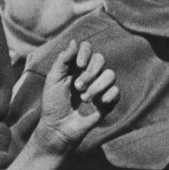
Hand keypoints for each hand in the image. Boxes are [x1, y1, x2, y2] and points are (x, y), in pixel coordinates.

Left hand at [35, 40, 117, 154]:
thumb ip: (63, 60)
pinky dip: (107, 96)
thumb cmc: (52, 103)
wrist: (59, 128)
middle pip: (100, 59)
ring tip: (84, 99)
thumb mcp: (53, 79)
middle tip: (77, 87)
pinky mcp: (107, 102)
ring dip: (96, 86)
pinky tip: (97, 104)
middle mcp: (89, 74)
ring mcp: (99, 87)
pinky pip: (116, 91)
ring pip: (110, 75)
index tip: (77, 65)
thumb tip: (75, 41)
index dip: (85, 53)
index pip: (87, 48)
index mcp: (75, 67)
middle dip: (90, 72)